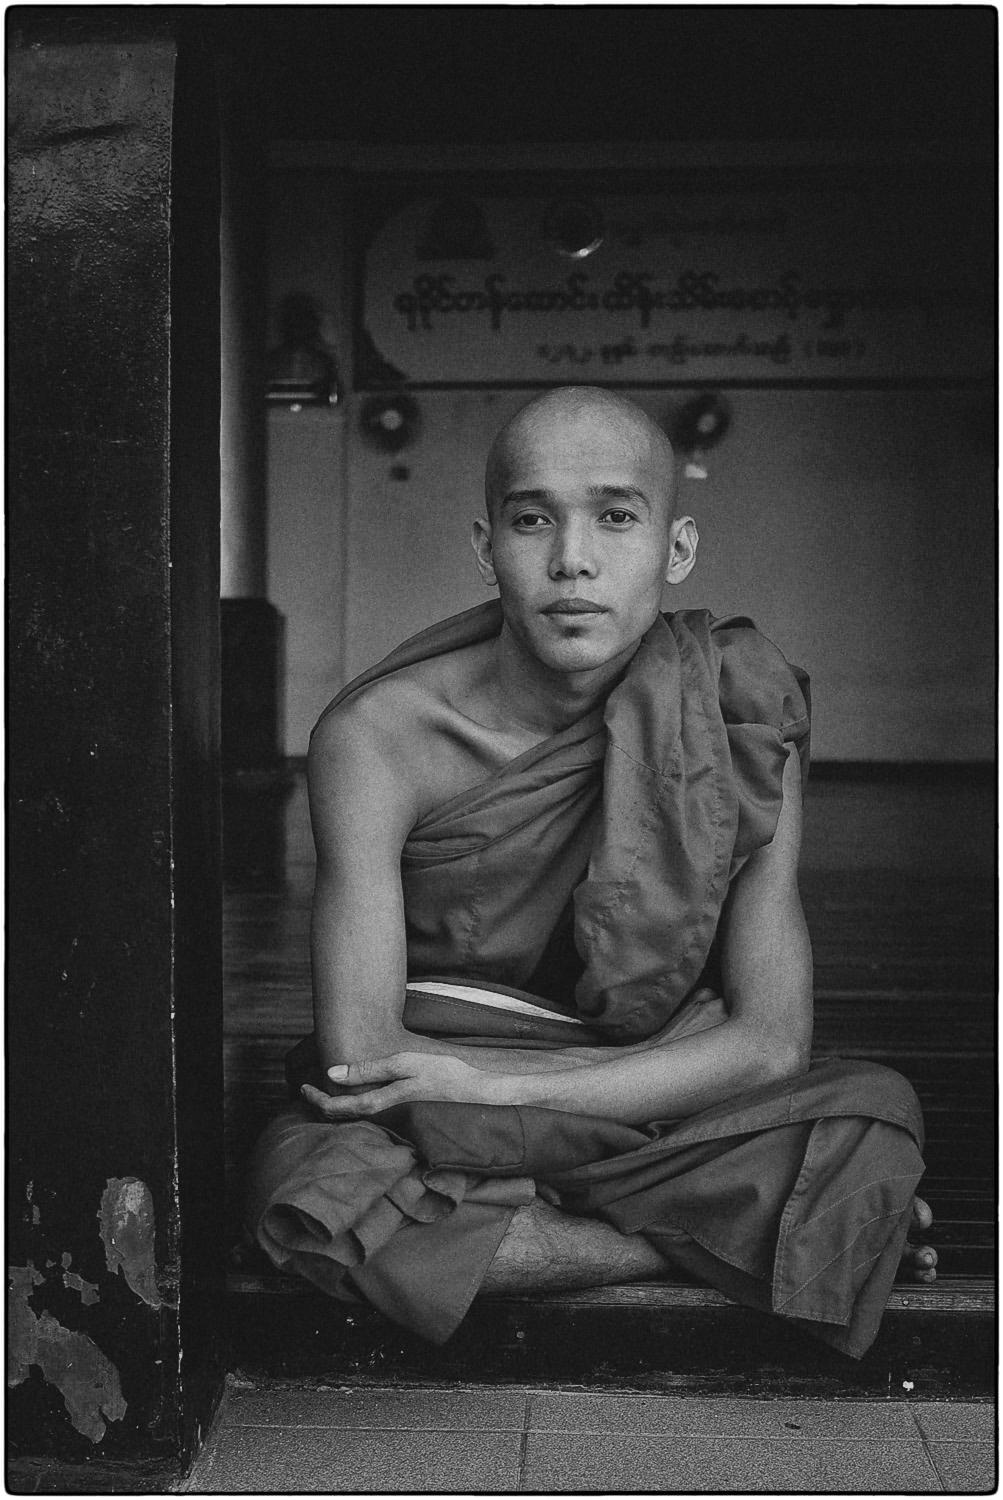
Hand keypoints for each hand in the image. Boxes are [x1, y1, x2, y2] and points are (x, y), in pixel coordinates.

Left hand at [300, 1051, 502, 1119]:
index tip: (302, 1089)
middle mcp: (384, 1117)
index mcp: (381, 1103)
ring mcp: (395, 1121)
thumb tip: (332, 1073)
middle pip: (344, 1118)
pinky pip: (372, 1118)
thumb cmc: (444, 1075)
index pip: (338, 1108)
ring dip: (338, 1108)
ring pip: (357, 1120)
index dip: (317, 1100)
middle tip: (306, 1092)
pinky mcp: (405, 1119)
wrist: (480, 1096)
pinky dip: (357, 1109)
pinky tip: (357, 1098)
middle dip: (323, 1107)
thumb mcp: (405, 1064)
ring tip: (325, 1095)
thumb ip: (369, 1069)